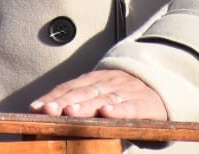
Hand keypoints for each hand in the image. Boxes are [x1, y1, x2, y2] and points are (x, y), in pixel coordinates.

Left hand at [30, 70, 167, 119]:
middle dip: (63, 101)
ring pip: (102, 98)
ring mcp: (126, 91)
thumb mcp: (102, 98)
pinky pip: (129, 106)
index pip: (70, 87)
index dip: (53, 96)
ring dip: (85, 105)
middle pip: (82, 92)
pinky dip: (118, 109)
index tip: (35, 108)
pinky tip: (107, 113)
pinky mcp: (144, 103)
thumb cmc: (124, 100)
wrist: (163, 88)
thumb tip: (50, 118)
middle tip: (47, 110)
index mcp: (95, 80)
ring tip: (70, 112)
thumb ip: (81, 107)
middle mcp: (108, 82)